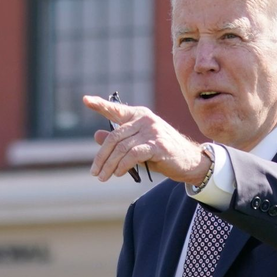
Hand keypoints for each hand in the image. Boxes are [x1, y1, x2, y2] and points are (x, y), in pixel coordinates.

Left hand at [82, 95, 210, 184]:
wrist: (190, 161)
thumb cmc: (162, 152)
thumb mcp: (138, 145)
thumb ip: (119, 139)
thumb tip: (96, 134)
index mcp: (140, 115)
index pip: (117, 110)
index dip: (100, 105)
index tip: (85, 100)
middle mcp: (146, 119)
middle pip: (115, 137)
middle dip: (102, 156)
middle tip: (95, 173)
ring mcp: (152, 131)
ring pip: (122, 148)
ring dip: (110, 165)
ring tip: (103, 177)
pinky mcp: (158, 145)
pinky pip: (133, 155)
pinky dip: (123, 165)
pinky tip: (119, 173)